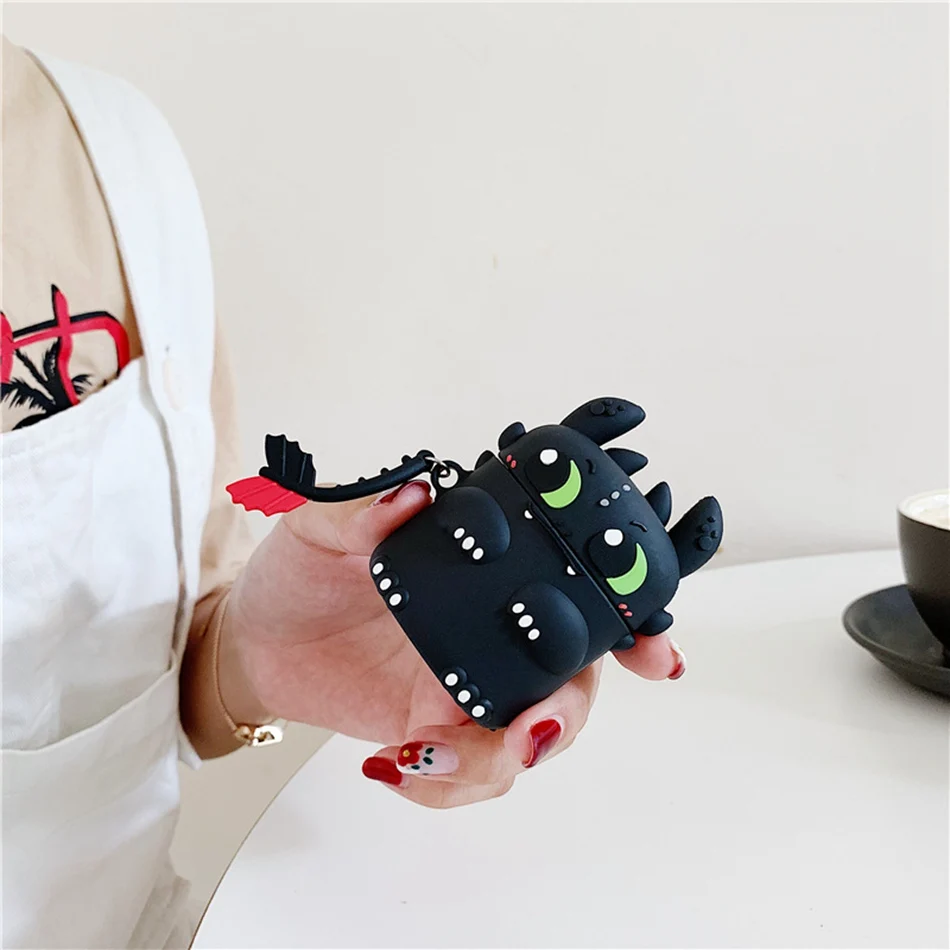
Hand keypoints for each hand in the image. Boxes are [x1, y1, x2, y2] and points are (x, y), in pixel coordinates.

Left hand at [221, 482, 685, 806]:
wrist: (259, 641)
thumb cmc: (300, 573)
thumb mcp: (322, 528)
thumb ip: (364, 510)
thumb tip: (411, 493)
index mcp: (489, 573)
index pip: (577, 589)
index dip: (633, 621)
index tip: (653, 650)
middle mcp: (495, 631)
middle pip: (574, 679)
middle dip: (568, 712)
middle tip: (533, 722)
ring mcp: (471, 686)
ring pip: (531, 737)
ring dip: (503, 756)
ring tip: (437, 750)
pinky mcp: (438, 731)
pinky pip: (473, 773)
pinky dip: (451, 782)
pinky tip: (400, 764)